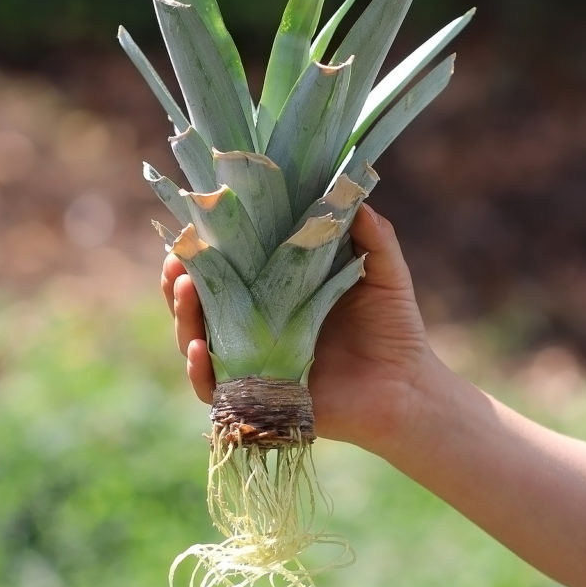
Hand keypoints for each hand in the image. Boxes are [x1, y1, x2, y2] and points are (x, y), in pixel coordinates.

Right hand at [161, 205, 433, 451]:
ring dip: (183, 317)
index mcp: (274, 293)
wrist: (409, 389)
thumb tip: (351, 189)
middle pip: (197, 304)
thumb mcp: (383, 272)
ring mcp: (252, 363)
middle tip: (176, 262)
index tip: (187, 228)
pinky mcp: (257, 397)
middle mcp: (254, 327)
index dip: (198, 250)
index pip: (223, 269)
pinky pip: (213, 389)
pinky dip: (199, 371)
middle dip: (178, 282)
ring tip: (186, 292)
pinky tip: (199, 349)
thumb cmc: (394, 329)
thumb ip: (372, 234)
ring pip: (196, 341)